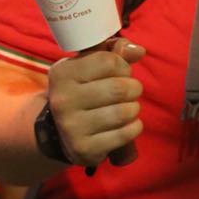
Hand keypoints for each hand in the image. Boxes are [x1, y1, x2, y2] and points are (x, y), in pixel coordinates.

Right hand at [46, 39, 145, 168]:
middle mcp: (63, 100)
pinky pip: (125, 134)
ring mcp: (71, 126)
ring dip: (134, 108)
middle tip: (130, 91)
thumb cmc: (83, 90)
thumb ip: (115, 51)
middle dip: (133, 88)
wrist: (61, 132)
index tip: (120, 73)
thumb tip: (138, 51)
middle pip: (119, 88)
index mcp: (62, 73)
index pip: (109, 61)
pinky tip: (126, 125)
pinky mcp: (84, 148)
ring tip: (127, 108)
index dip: (123, 66)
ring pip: (124, 112)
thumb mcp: (90, 65)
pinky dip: (134, 127)